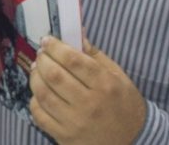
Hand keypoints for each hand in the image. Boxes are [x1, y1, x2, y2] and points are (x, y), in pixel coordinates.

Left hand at [29, 36, 145, 144]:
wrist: (133, 139)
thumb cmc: (125, 104)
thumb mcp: (118, 76)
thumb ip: (95, 56)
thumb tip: (77, 34)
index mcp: (105, 85)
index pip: (73, 60)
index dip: (55, 47)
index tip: (47, 40)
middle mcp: (90, 104)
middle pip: (54, 75)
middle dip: (42, 59)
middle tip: (41, 54)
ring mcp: (76, 123)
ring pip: (44, 94)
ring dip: (35, 77)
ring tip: (36, 69)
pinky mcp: (65, 137)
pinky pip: (40, 116)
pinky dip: (34, 101)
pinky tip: (39, 92)